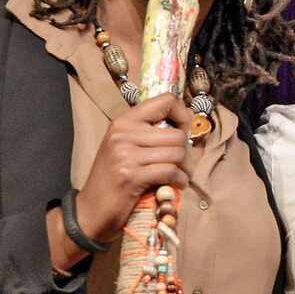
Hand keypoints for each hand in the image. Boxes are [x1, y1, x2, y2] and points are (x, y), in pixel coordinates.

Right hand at [74, 93, 191, 242]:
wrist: (89, 211)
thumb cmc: (113, 178)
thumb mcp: (126, 147)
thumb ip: (150, 133)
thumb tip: (186, 124)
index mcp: (124, 121)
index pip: (166, 100)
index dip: (182, 115)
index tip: (183, 132)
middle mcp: (123, 133)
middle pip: (177, 134)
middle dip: (187, 152)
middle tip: (183, 164)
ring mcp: (125, 154)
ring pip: (177, 153)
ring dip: (185, 168)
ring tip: (180, 175)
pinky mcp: (131, 176)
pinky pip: (170, 171)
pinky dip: (180, 180)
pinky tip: (176, 184)